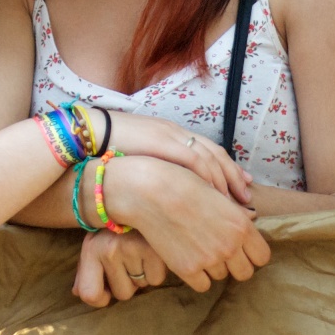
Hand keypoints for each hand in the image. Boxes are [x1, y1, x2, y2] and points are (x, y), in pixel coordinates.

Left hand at [73, 230, 169, 306]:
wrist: (141, 198)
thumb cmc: (117, 226)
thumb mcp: (96, 243)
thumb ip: (85, 271)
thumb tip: (78, 293)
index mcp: (91, 249)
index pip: (90, 294)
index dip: (101, 299)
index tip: (108, 290)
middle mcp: (109, 249)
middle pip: (122, 294)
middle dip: (128, 281)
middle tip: (129, 258)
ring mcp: (132, 249)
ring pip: (140, 286)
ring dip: (142, 273)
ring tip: (140, 251)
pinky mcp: (155, 250)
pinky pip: (156, 279)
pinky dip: (156, 270)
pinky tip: (152, 251)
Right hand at [100, 111, 251, 204]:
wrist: (88, 133)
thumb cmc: (108, 150)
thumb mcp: (139, 159)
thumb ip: (157, 169)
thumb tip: (168, 193)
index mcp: (170, 134)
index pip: (206, 151)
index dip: (226, 169)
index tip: (241, 185)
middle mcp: (175, 133)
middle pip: (214, 153)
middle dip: (233, 176)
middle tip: (246, 196)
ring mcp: (171, 136)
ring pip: (210, 157)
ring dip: (226, 180)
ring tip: (235, 202)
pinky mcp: (164, 142)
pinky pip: (195, 161)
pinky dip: (209, 177)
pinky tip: (217, 195)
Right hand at [103, 156, 271, 292]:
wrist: (152, 192)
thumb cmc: (184, 185)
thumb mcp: (218, 196)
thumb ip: (236, 215)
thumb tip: (250, 223)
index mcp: (241, 226)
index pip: (262, 257)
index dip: (252, 253)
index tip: (241, 249)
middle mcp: (229, 246)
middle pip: (245, 273)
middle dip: (235, 265)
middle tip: (220, 252)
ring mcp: (209, 260)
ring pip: (222, 277)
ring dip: (213, 267)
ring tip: (197, 247)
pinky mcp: (187, 270)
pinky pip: (202, 285)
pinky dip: (197, 276)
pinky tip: (187, 258)